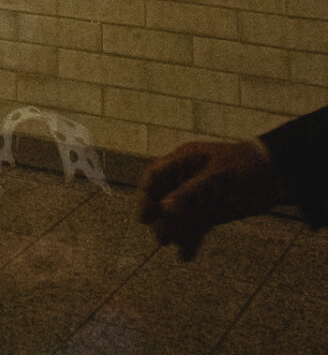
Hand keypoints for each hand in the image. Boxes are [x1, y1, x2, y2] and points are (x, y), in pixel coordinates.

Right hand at [137, 138, 281, 260]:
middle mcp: (187, 178)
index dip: (145, 196)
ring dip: (176, 231)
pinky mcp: (212, 210)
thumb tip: (163, 209)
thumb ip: (190, 193)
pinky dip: (191, 239)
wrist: (274, 175)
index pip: (155, 177)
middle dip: (161, 219)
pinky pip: (195, 225)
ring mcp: (199, 195)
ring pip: (179, 215)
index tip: (144, 219)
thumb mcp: (217, 179)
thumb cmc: (244, 169)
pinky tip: (186, 255)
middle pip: (164, 198)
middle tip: (163, 238)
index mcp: (184, 162)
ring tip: (179, 247)